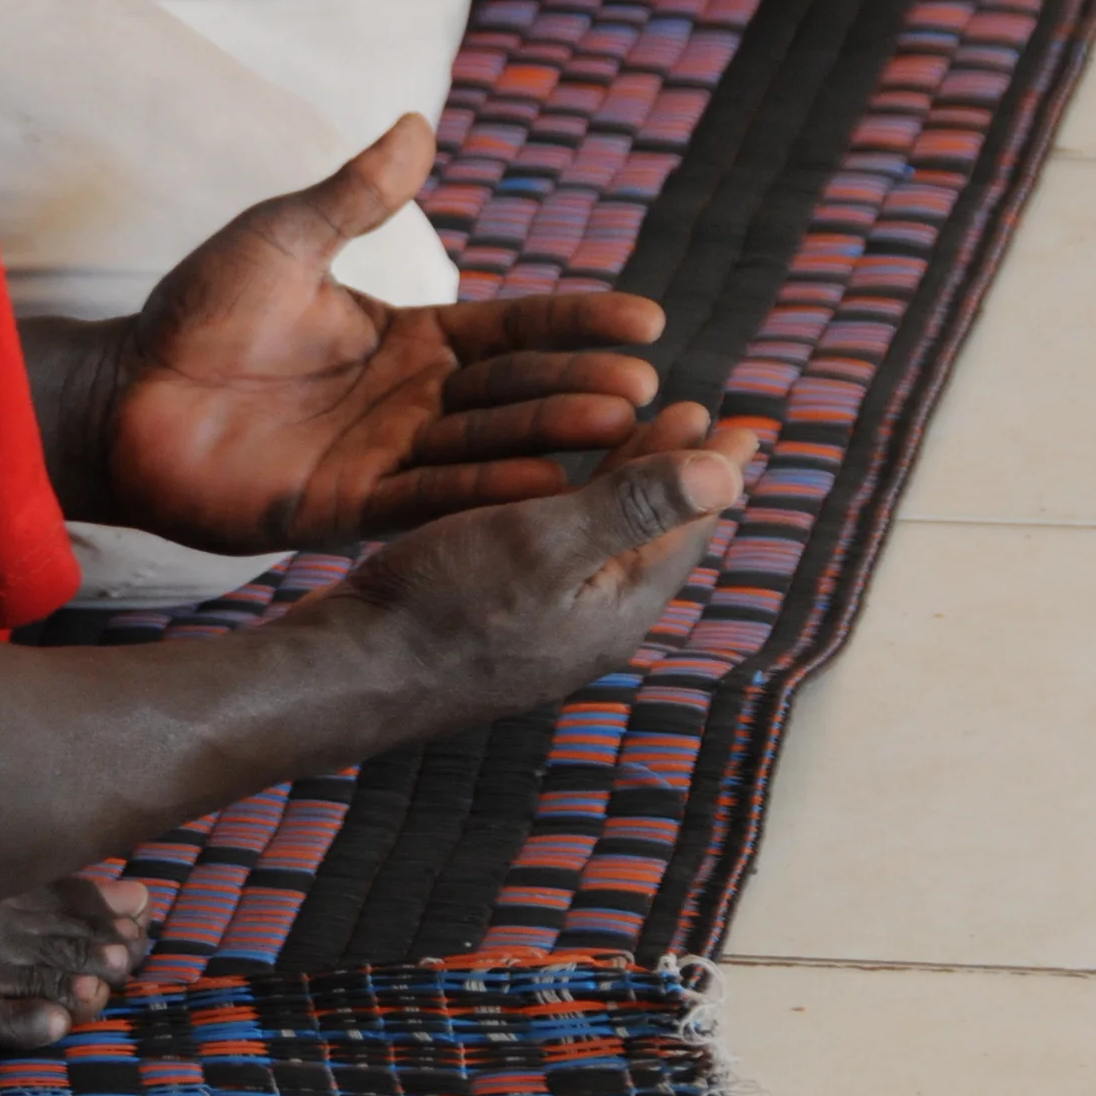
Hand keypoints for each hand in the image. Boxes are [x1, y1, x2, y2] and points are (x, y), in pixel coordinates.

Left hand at [97, 115, 693, 551]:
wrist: (118, 393)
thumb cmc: (195, 312)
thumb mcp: (284, 238)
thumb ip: (354, 194)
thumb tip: (416, 120)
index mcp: (409, 339)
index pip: (513, 329)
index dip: (577, 323)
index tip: (647, 318)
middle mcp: (412, 403)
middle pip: (514, 394)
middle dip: (581, 390)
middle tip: (648, 391)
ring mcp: (384, 458)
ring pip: (484, 450)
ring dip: (549, 443)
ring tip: (618, 435)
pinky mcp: (345, 509)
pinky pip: (426, 502)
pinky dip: (482, 498)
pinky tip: (540, 491)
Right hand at [336, 404, 762, 722]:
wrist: (348, 673)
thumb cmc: (444, 606)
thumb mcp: (545, 541)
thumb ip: (634, 504)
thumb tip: (729, 472)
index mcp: (618, 607)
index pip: (685, 526)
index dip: (713, 468)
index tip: (746, 424)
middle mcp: (590, 622)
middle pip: (649, 535)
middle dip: (676, 475)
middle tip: (701, 422)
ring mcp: (542, 626)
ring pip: (601, 542)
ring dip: (625, 486)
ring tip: (639, 442)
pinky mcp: (495, 619)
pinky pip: (555, 550)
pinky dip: (570, 504)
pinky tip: (549, 491)